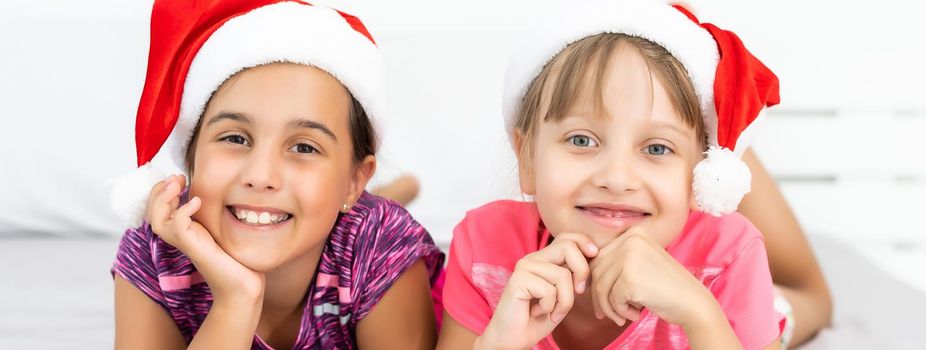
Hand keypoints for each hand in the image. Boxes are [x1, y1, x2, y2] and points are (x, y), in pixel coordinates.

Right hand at [147, 175, 264, 305]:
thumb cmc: (234, 258)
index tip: (178, 178)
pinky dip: (182, 211)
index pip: (158, 210)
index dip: (161, 191)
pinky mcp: (195, 247)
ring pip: (157, 220)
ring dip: (162, 199)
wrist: (242, 284)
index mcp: (182, 231)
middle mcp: (179, 238)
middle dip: (158, 192)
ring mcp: (185, 243)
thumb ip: (211, 213)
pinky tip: (196, 201)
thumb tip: (213, 192)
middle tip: (175, 178)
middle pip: (152, 214)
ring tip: (176, 184)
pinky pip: (178, 226)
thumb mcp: (219, 228)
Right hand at [478, 233, 598, 349]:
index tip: (594, 254)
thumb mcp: (563, 294)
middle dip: (582, 270)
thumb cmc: (539, 318)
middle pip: (567, 247)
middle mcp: (532, 259)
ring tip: (552, 311)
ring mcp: (524, 268)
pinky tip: (537, 312)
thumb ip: (572, 275)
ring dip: (565, 301)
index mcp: (543, 259)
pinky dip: (549, 307)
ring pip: (562, 275)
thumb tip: (593, 254)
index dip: (583, 242)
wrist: (515, 338)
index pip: (566, 237)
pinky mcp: (518, 280)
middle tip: (579, 291)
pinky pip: (549, 290)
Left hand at [588, 227, 718, 329]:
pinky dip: (620, 312)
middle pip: (596, 271)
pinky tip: (635, 315)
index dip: (597, 282)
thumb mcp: (641, 264)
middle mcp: (630, 240)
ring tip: (622, 316)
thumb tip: (583, 274)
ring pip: (601, 287)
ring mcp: (630, 257)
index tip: (604, 300)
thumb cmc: (666, 288)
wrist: (693, 302)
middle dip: (599, 297)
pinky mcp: (630, 277)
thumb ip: (617, 262)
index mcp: (633, 234)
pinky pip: (611, 299)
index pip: (599, 258)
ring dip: (608, 308)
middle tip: (609, 314)